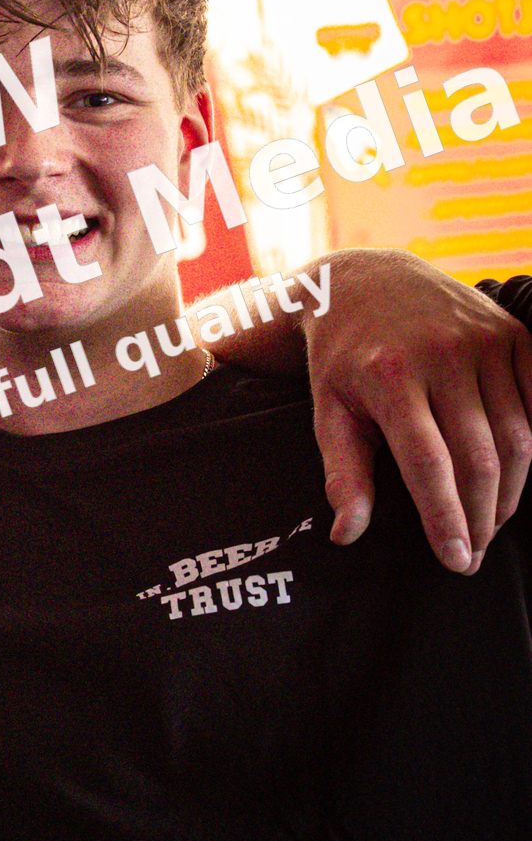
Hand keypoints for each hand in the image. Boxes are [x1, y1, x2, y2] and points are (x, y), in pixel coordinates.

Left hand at [303, 249, 531, 571]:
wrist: (367, 280)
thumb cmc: (343, 357)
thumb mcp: (328, 409)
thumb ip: (343, 473)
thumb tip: (347, 534)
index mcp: (390, 376)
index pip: (429, 465)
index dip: (447, 518)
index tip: (455, 561)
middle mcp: (442, 354)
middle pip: (480, 458)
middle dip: (481, 517)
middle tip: (473, 553)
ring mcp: (484, 340)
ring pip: (518, 437)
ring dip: (511, 492)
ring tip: (491, 523)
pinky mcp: (512, 333)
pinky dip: (530, 448)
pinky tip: (512, 477)